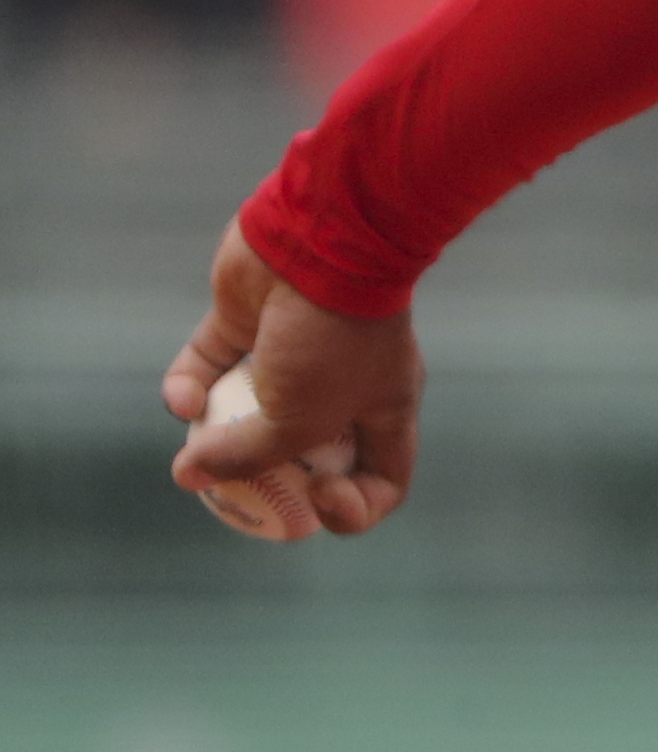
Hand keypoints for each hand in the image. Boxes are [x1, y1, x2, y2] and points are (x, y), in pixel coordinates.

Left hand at [164, 221, 420, 536]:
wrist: (321, 243)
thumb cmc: (330, 340)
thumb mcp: (300, 420)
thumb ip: (248, 456)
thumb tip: (190, 476)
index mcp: (383, 410)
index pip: (381, 479)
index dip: (354, 508)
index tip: (317, 496)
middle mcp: (343, 385)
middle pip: (308, 451)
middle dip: (270, 475)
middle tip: (234, 486)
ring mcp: (293, 352)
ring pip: (250, 408)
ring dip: (217, 429)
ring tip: (195, 442)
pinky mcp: (246, 320)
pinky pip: (211, 364)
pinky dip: (191, 384)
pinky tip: (181, 399)